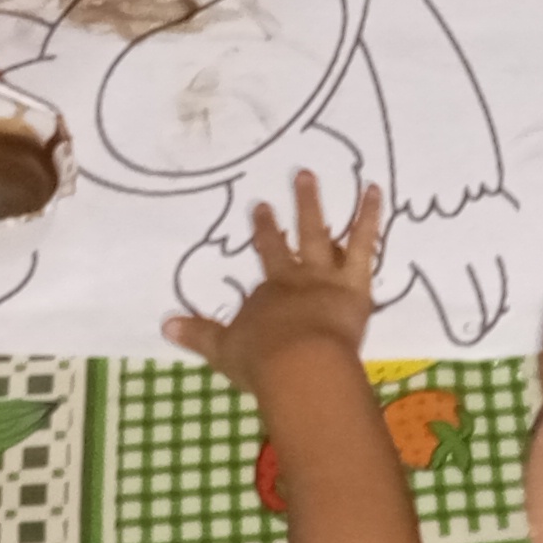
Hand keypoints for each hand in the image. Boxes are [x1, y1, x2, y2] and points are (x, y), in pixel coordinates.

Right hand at [165, 173, 383, 385]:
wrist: (300, 366)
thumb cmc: (262, 362)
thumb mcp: (224, 350)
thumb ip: (199, 335)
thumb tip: (165, 324)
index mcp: (269, 293)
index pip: (266, 260)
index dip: (264, 234)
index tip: (262, 208)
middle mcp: (297, 278)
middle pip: (290, 241)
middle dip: (291, 211)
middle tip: (299, 176)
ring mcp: (327, 279)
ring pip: (325, 235)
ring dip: (319, 205)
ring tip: (325, 176)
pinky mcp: (355, 285)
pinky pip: (365, 245)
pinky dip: (371, 217)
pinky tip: (376, 191)